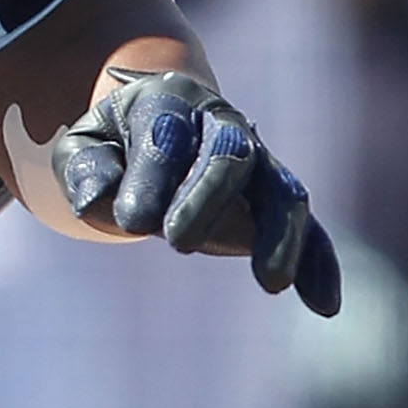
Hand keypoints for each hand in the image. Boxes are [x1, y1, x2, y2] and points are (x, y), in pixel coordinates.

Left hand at [51, 69, 341, 315]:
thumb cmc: (114, 145)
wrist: (160, 125)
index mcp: (169, 102)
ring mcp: (260, 163)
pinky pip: (313, 229)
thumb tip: (98, 201)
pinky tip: (324, 305)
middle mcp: (223, 125)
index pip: (166, 133)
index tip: (130, 223)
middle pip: (229, 153)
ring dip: (281, 234)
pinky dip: (321, 263)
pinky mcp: (278, 203)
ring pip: (283, 191)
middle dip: (206, 196)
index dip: (151, 177)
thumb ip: (84, 169)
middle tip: (176, 242)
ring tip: (269, 282)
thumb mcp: (83, 147)